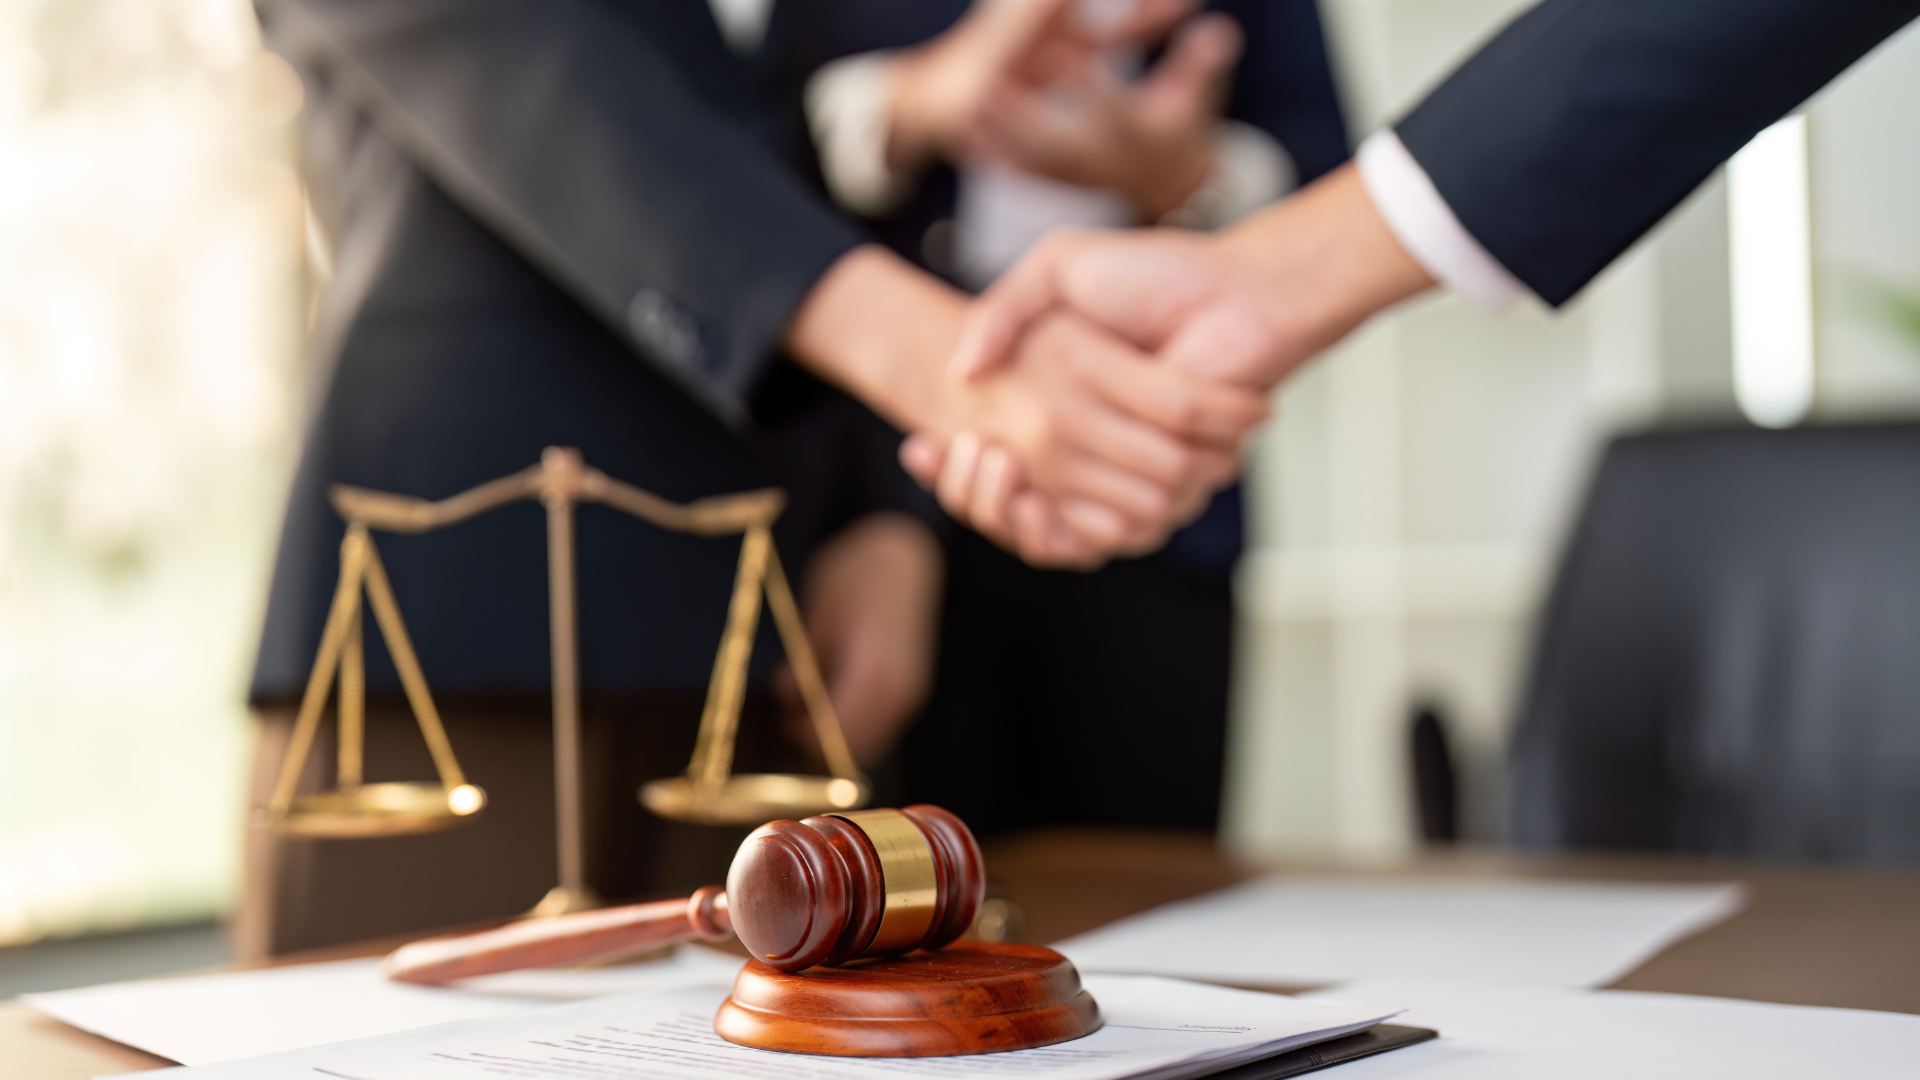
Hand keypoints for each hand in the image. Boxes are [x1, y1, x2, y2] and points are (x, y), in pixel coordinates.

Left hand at [779, 513, 943, 768]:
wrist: (906, 551)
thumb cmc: (857, 573)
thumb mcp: (817, 614)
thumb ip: (803, 666)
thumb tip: (787, 700)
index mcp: (871, 673)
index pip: (832, 734)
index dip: (802, 733)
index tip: (781, 715)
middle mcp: (898, 692)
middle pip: (853, 749)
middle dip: (819, 739)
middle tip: (791, 712)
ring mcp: (910, 693)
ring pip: (869, 744)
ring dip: (838, 735)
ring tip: (811, 700)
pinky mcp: (914, 690)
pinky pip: (881, 727)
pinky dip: (856, 724)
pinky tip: (836, 694)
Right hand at [907, 164, 1438, 560]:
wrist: (1239, 297)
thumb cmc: (1158, 275)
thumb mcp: (1061, 268)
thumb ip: (1005, 306)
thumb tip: (959, 371)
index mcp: (1062, 400)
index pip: (990, 456)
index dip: (952, 465)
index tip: (920, 449)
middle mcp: (1087, 442)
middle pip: (1005, 500)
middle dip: (968, 489)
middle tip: (937, 454)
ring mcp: (1120, 468)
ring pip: (1041, 526)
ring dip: (999, 507)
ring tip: (985, 462)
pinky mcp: (1156, 487)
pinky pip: (1091, 535)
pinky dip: (1050, 526)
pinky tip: (1021, 492)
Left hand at [971, 13, 1242, 219]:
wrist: (1172, 186)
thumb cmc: (1180, 126)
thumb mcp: (1197, 94)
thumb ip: (1202, 62)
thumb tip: (1222, 29)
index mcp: (1137, 135)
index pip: (1112, 110)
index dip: (1087, 86)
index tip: (1060, 58)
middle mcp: (1104, 162)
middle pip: (1058, 142)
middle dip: (1022, 118)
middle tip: (987, 86)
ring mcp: (1078, 178)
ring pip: (1031, 161)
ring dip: (997, 138)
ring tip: (964, 110)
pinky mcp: (1059, 184)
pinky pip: (1022, 175)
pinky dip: (993, 159)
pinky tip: (964, 139)